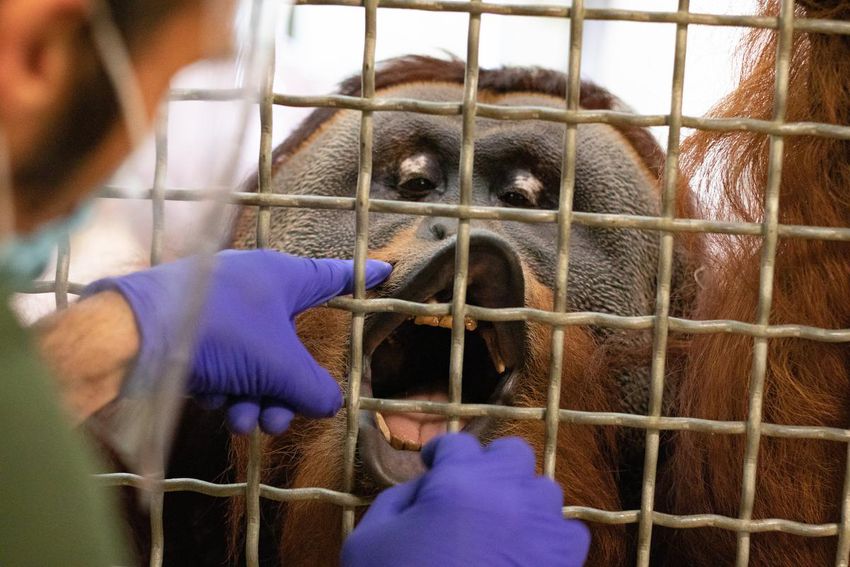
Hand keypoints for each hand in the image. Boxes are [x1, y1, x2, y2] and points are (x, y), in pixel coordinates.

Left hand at [84, 250, 391, 433]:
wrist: (134, 335)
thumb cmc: (220, 334)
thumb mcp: (279, 368)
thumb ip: (314, 390)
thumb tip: (328, 403)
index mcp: (282, 278)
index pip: (333, 277)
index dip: (361, 278)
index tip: (385, 270)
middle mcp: (254, 289)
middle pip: (292, 343)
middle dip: (288, 388)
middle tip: (282, 416)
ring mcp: (222, 310)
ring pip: (258, 362)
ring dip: (258, 398)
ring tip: (247, 421)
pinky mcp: (194, 332)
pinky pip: (228, 365)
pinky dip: (229, 390)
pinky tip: (219, 406)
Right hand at [341, 433, 589, 566]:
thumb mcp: (368, 541)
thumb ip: (396, 501)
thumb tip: (424, 487)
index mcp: (458, 483)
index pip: (456, 444)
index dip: (441, 452)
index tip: (433, 463)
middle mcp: (508, 495)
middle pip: (511, 453)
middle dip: (490, 464)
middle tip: (469, 488)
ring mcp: (542, 529)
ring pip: (543, 491)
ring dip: (521, 499)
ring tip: (499, 524)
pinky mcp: (564, 563)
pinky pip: (569, 533)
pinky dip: (549, 537)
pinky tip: (525, 553)